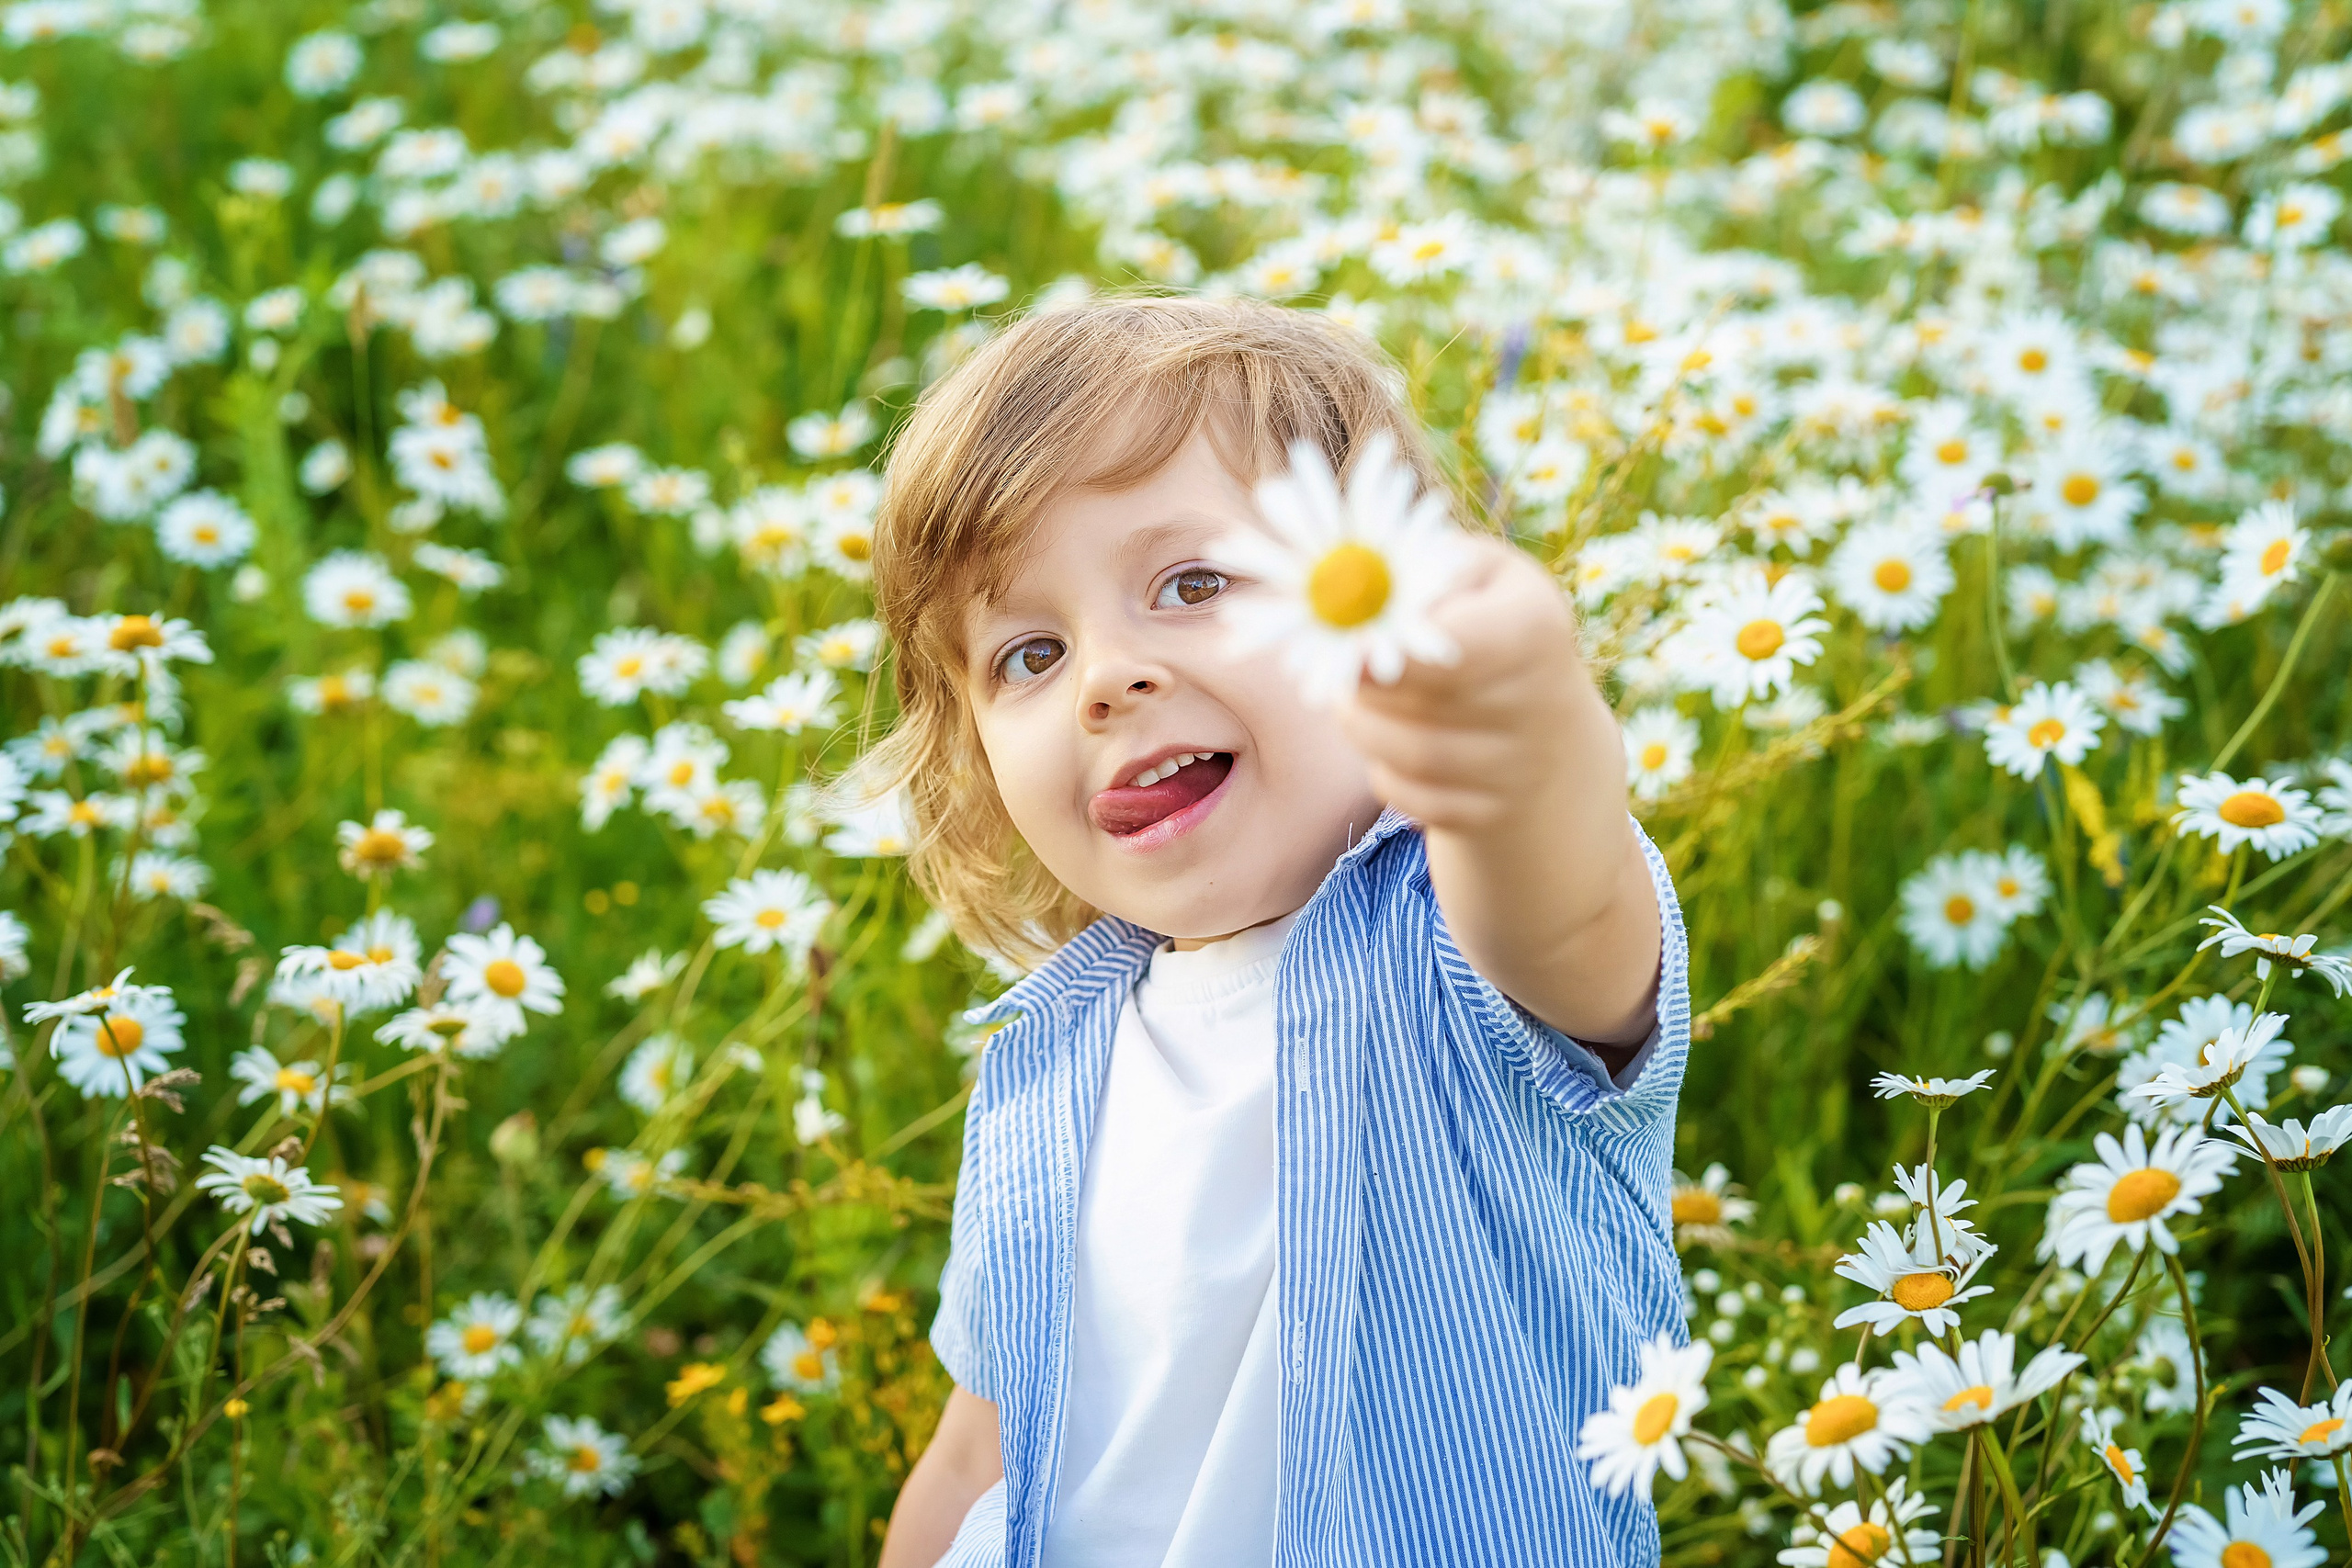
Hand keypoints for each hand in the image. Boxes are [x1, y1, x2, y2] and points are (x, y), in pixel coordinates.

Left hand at [1335, 537, 1600, 836]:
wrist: (1549, 731)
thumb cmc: (1486, 624)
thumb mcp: (1472, 575)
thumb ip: (1416, 571)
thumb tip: (1344, 591)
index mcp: (1535, 625)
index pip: (1454, 646)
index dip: (1390, 650)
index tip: (1347, 645)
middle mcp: (1539, 702)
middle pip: (1422, 702)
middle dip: (1364, 683)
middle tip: (1338, 663)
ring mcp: (1518, 768)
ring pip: (1407, 753)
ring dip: (1363, 724)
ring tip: (1358, 697)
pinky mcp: (1488, 815)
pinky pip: (1406, 794)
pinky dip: (1382, 769)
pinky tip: (1390, 740)